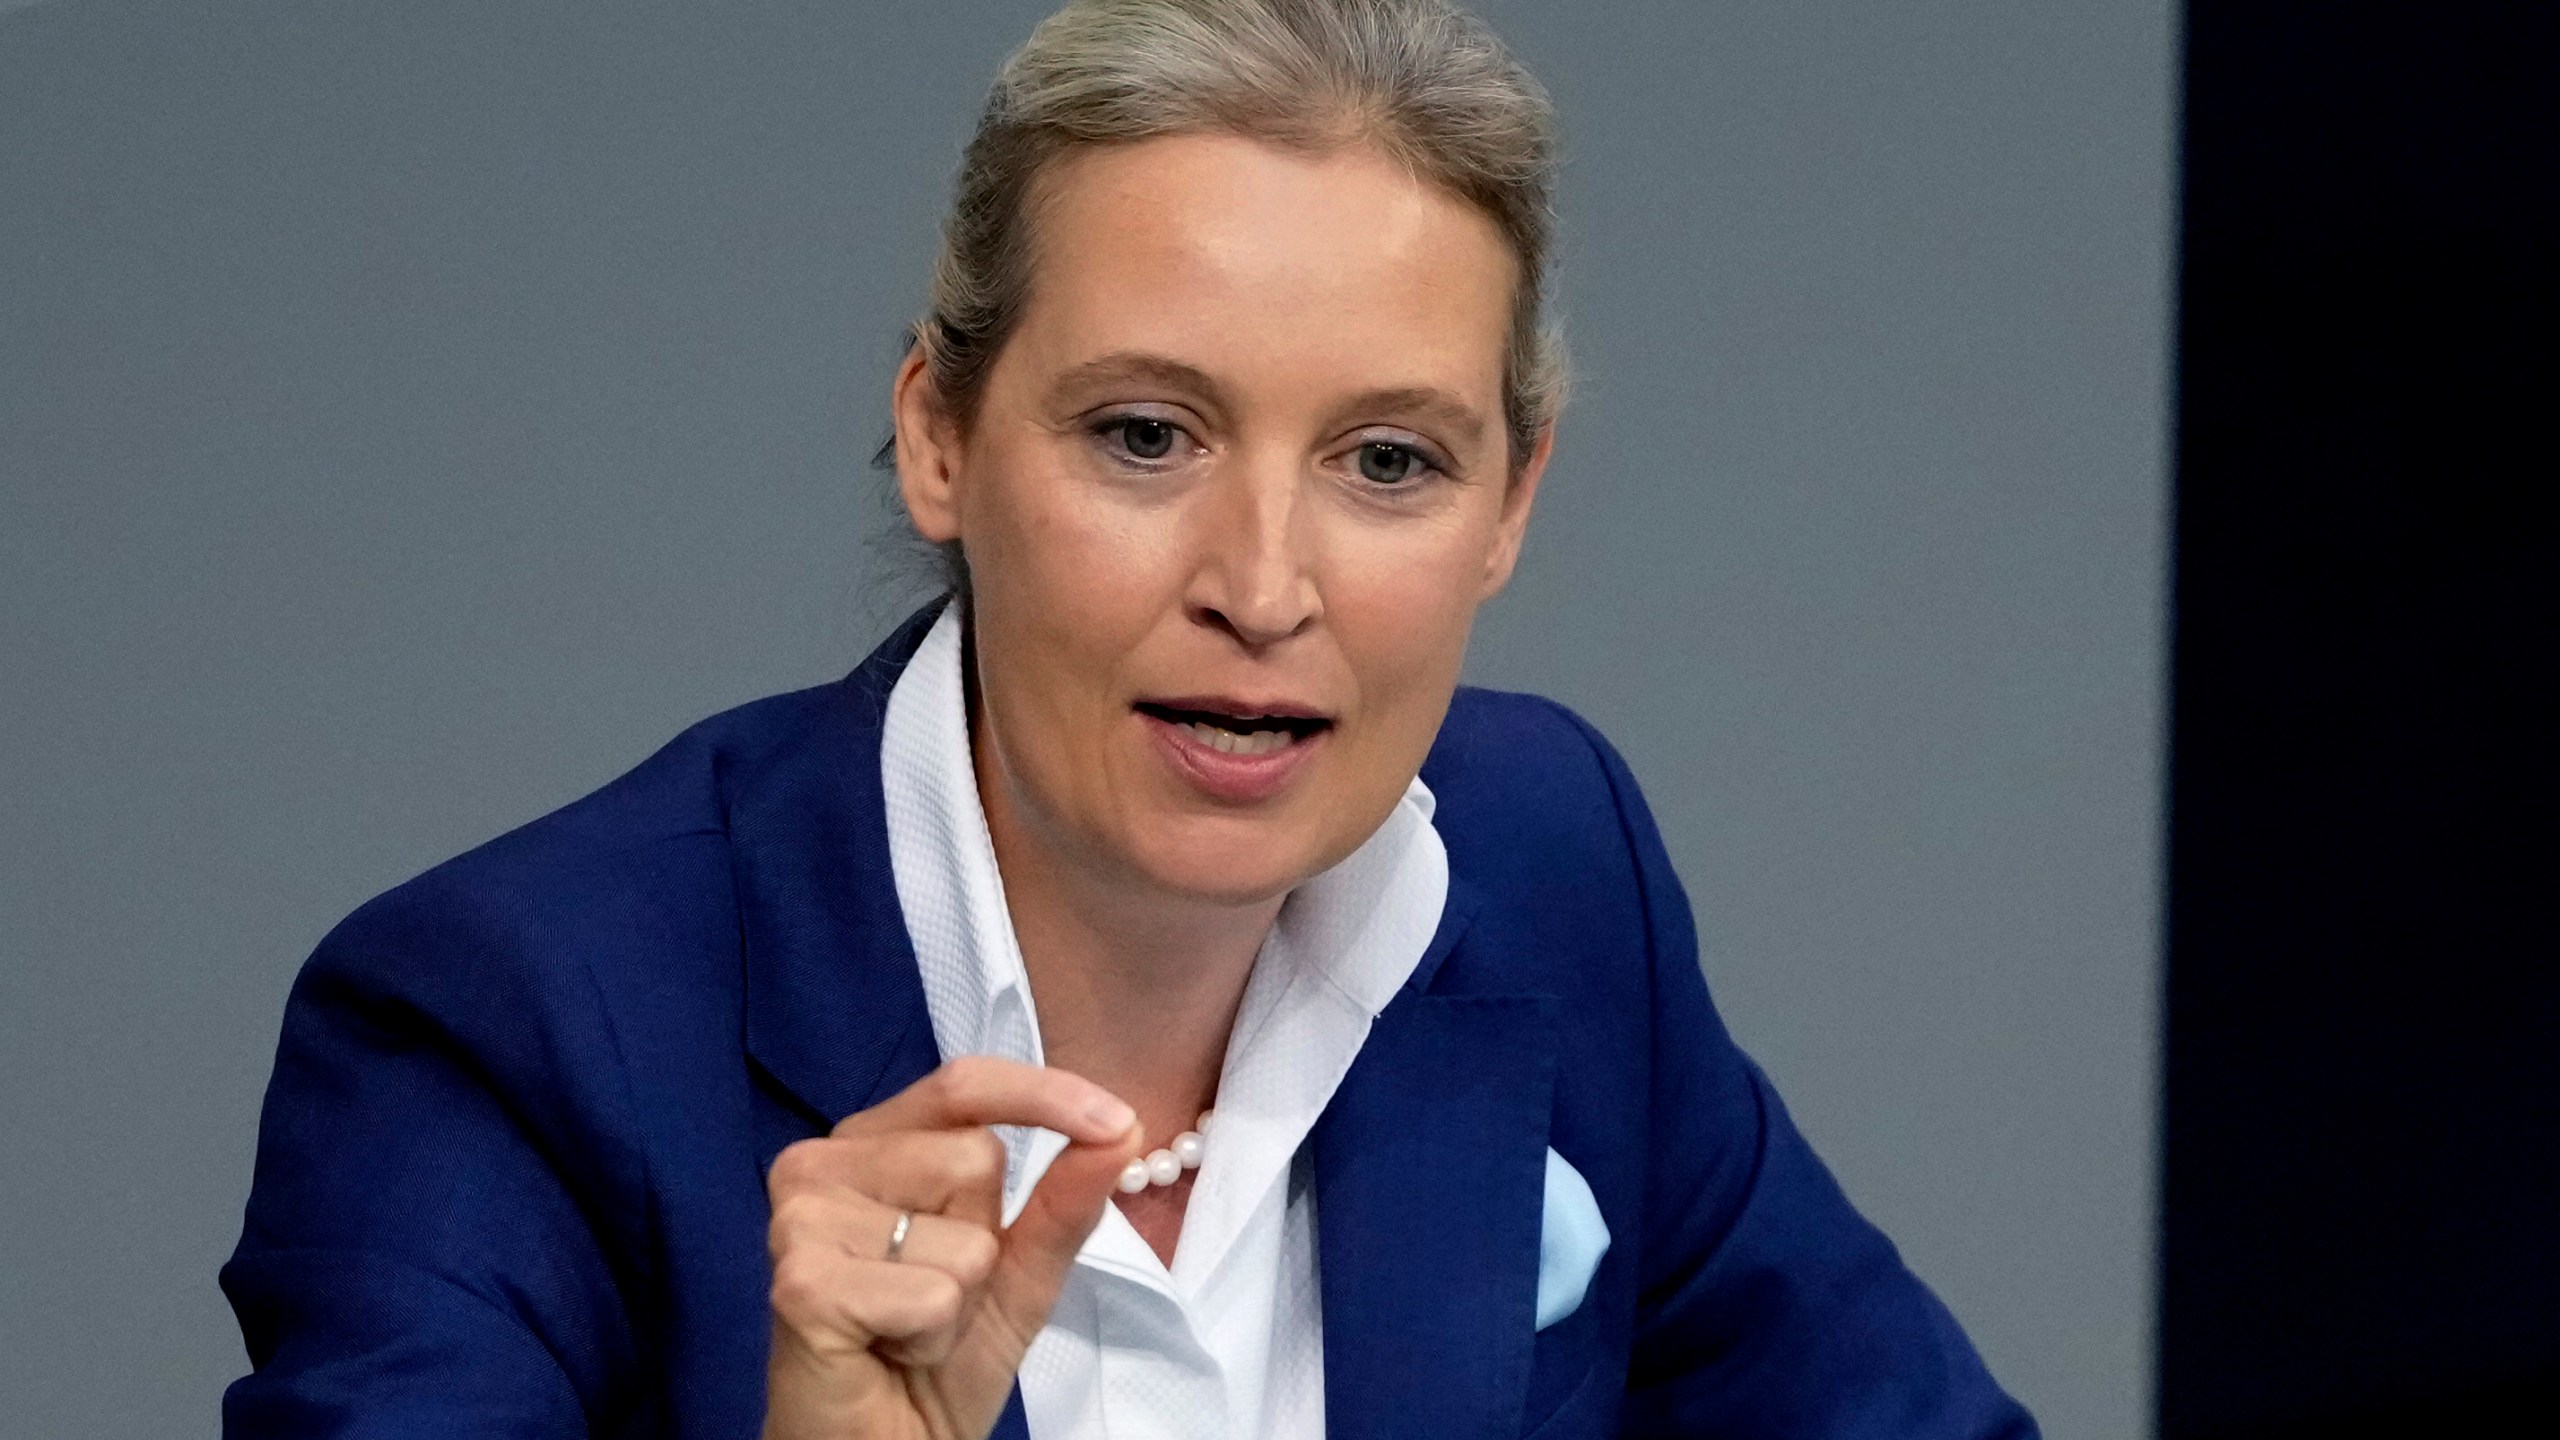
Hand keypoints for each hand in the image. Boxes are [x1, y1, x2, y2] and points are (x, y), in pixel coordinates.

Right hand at [760, 1057, 1143, 1439]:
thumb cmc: (935, 1359)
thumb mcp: (1019, 1271)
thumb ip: (1065, 1198)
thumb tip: (1125, 1128)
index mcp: (873, 1144)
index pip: (964, 1084)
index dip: (1043, 1095)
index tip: (1117, 1121)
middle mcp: (822, 1164)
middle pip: (973, 1156)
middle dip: (985, 1242)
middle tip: (934, 1297)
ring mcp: (802, 1218)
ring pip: (962, 1233)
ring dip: (960, 1300)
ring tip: (909, 1328)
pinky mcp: (800, 1283)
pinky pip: (931, 1294)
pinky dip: (931, 1336)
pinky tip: (888, 1351)